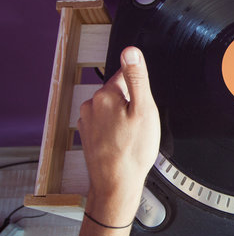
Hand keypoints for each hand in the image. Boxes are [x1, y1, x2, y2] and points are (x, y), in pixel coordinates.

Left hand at [78, 47, 159, 225]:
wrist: (116, 183)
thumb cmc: (132, 151)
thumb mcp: (144, 110)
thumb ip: (137, 78)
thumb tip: (131, 52)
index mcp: (106, 94)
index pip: (126, 76)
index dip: (140, 90)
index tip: (144, 106)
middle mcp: (92, 104)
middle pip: (118, 92)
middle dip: (131, 104)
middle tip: (140, 124)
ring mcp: (88, 120)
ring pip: (112, 108)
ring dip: (122, 117)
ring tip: (132, 136)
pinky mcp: (88, 134)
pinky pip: (105, 123)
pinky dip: (115, 129)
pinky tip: (122, 143)